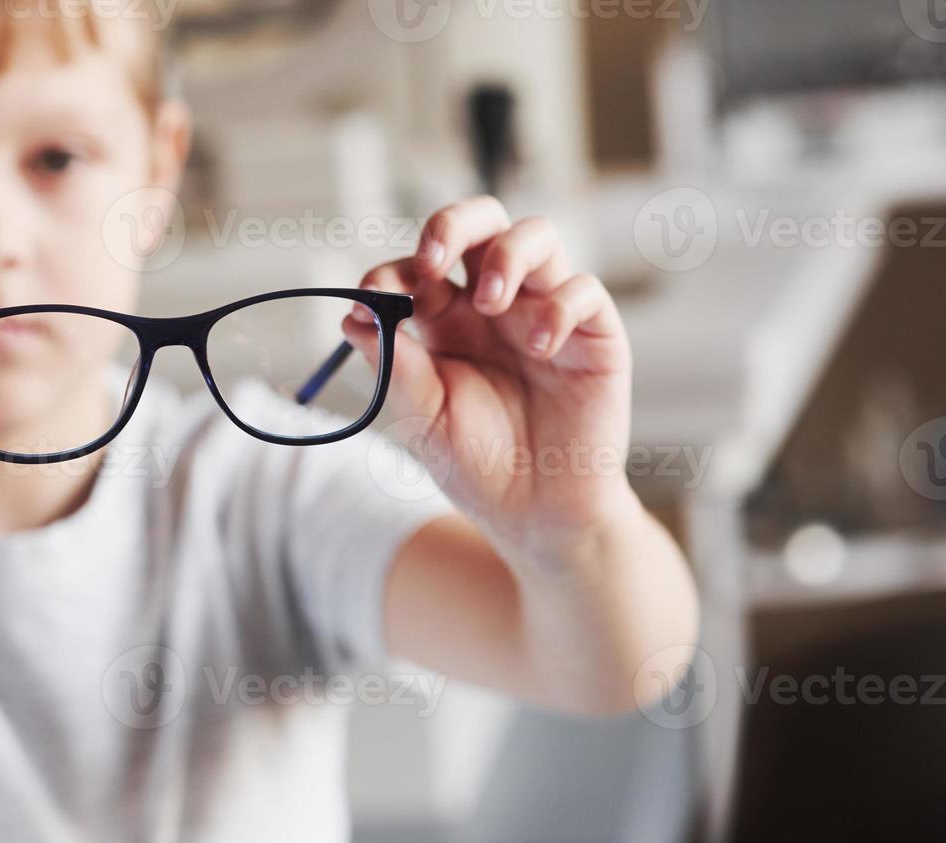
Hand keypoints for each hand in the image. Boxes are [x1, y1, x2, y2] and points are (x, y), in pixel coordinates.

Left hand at [345, 197, 636, 556]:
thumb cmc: (476, 465)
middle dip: (453, 225)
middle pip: (480, 224)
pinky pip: (584, 290)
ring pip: (537, 237)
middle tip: (434, 261)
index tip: (375, 294)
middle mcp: (496, 306)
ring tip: (490, 303)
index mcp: (446, 320)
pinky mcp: (593, 335)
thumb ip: (395, 365)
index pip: (420, 266)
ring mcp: (546, 312)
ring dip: (507, 255)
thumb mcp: (423, 418)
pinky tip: (538, 348)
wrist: (535, 514)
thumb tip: (353, 313)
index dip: (395, 270)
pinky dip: (559, 306)